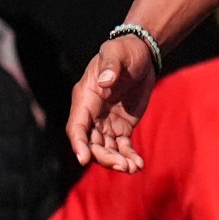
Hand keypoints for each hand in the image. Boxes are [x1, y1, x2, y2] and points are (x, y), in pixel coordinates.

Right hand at [68, 31, 160, 170]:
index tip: (84, 159)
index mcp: (85, 98)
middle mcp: (92, 114)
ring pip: (107, 149)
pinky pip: (123, 147)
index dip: (78, 144)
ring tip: (134, 168)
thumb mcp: (117, 53)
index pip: (77, 127)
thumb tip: (105, 80)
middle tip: (123, 166)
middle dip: (104, 157)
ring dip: (118, 161)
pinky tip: (139, 165)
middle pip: (91, 143)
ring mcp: (106, 123)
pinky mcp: (122, 127)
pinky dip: (129, 156)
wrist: (141, 55)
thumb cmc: (124, 51)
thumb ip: (110, 65)